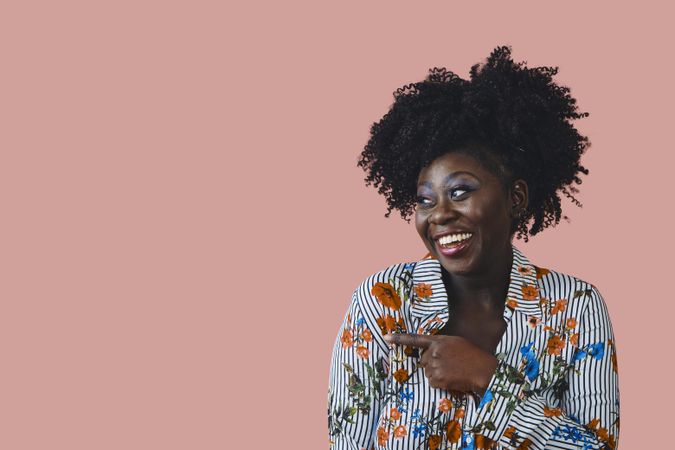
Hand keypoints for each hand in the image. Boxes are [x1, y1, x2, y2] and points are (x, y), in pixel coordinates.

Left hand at [383, 333, 497, 394]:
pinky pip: (432, 383)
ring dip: (437, 376)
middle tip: (449, 366)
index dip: (399, 338)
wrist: (483, 370)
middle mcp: (434, 352)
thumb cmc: (473, 356)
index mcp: (439, 341)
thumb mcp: (456, 343)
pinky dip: (440, 384)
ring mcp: (435, 365)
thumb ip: (441, 346)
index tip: (385, 337)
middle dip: (432, 365)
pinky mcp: (437, 378)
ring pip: (428, 373)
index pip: (415, 339)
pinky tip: (452, 380)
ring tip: (453, 373)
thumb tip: (429, 355)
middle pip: (423, 361)